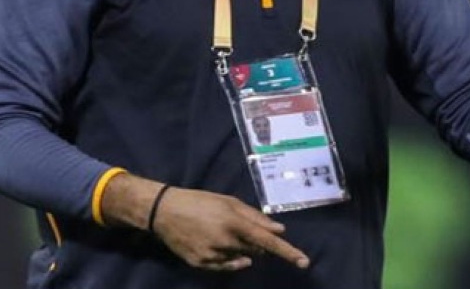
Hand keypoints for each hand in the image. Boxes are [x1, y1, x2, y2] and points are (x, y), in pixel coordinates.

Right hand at [100, 174, 309, 271]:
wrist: (164, 211)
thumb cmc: (200, 201)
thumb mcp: (229, 202)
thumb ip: (255, 217)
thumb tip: (280, 230)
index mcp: (234, 223)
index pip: (268, 241)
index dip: (287, 251)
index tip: (305, 262)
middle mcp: (226, 242)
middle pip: (256, 251)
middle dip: (255, 242)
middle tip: (237, 227)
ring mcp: (213, 256)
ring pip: (241, 258)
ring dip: (239, 248)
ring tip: (219, 231)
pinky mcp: (201, 264)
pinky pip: (225, 267)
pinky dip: (228, 259)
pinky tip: (215, 243)